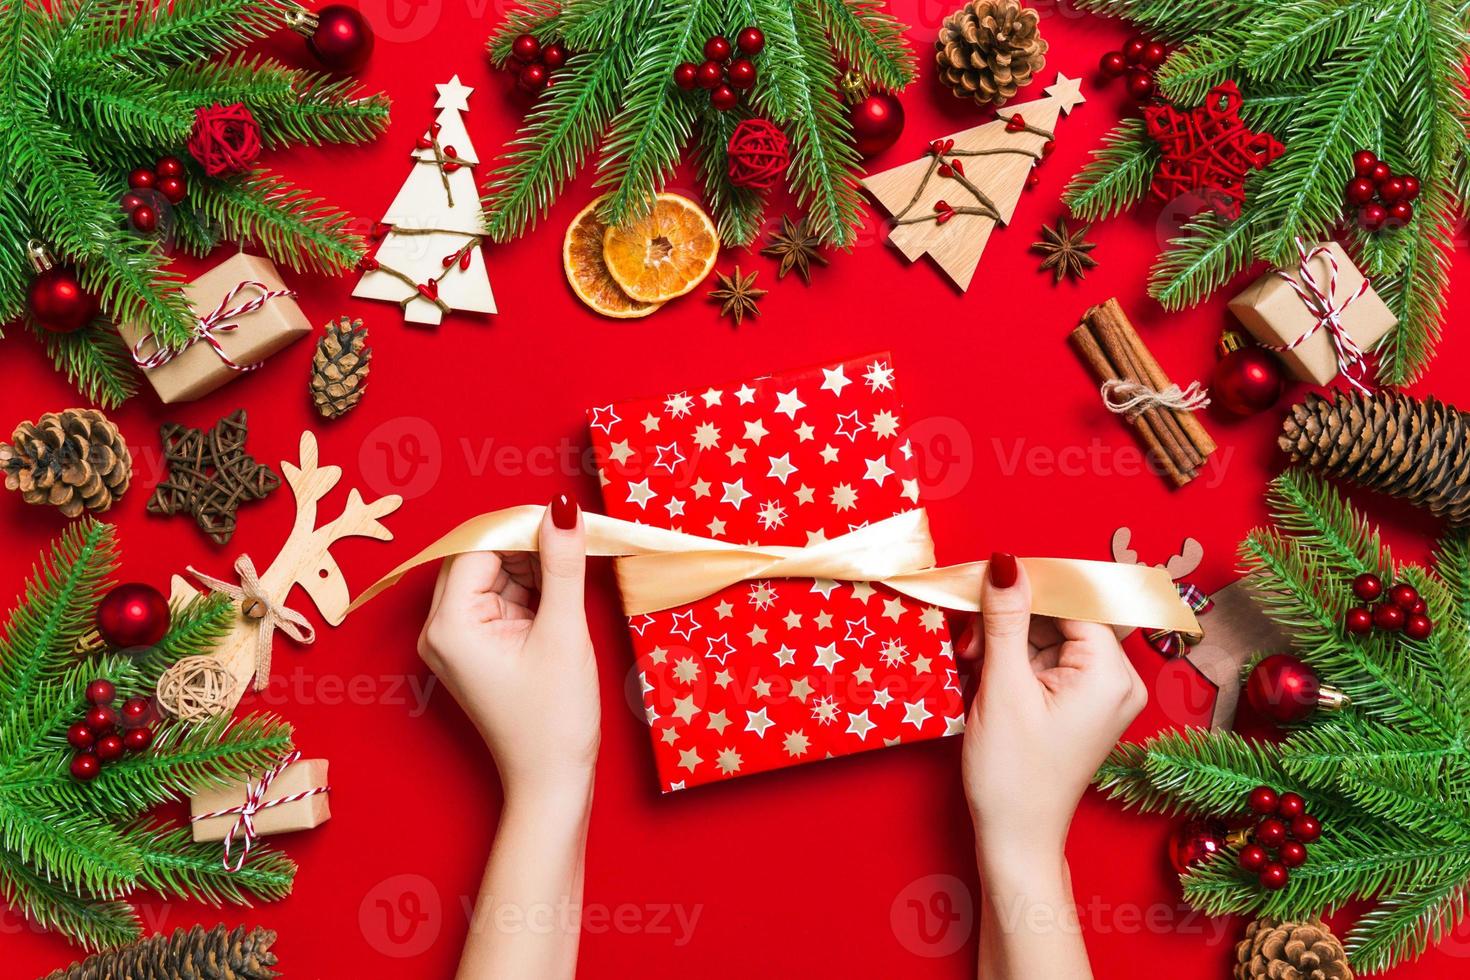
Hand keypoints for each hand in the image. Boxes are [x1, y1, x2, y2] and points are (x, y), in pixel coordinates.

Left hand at [417, 494, 599, 799]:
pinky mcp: (475, 649)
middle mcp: (440, 629)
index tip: (564, 518)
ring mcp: (456, 640)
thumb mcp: (563, 632)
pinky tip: (559, 598)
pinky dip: (530, 592)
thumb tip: (562, 508)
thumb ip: (561, 563)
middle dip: (526, 547)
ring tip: (571, 578)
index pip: (478, 548)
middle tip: (574, 544)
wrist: (552, 782)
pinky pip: (499, 600)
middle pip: (480, 559)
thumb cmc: (554, 719)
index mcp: (449, 625)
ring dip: (532, 569)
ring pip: (492, 576)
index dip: (520, 527)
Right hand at [959, 553, 1145, 876]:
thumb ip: (1005, 619)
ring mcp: (1101, 695)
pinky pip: (1048, 664)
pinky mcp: (1082, 707)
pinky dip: (1014, 665)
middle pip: (1059, 619)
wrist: (1015, 839)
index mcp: (1111, 673)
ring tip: (973, 665)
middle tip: (969, 643)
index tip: (981, 586)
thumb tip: (1006, 562)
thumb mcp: (1003, 688)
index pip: (1071, 601)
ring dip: (1006, 644)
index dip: (1024, 590)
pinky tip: (987, 678)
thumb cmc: (1012, 774)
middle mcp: (1118, 680)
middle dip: (1009, 622)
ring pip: (1048, 639)